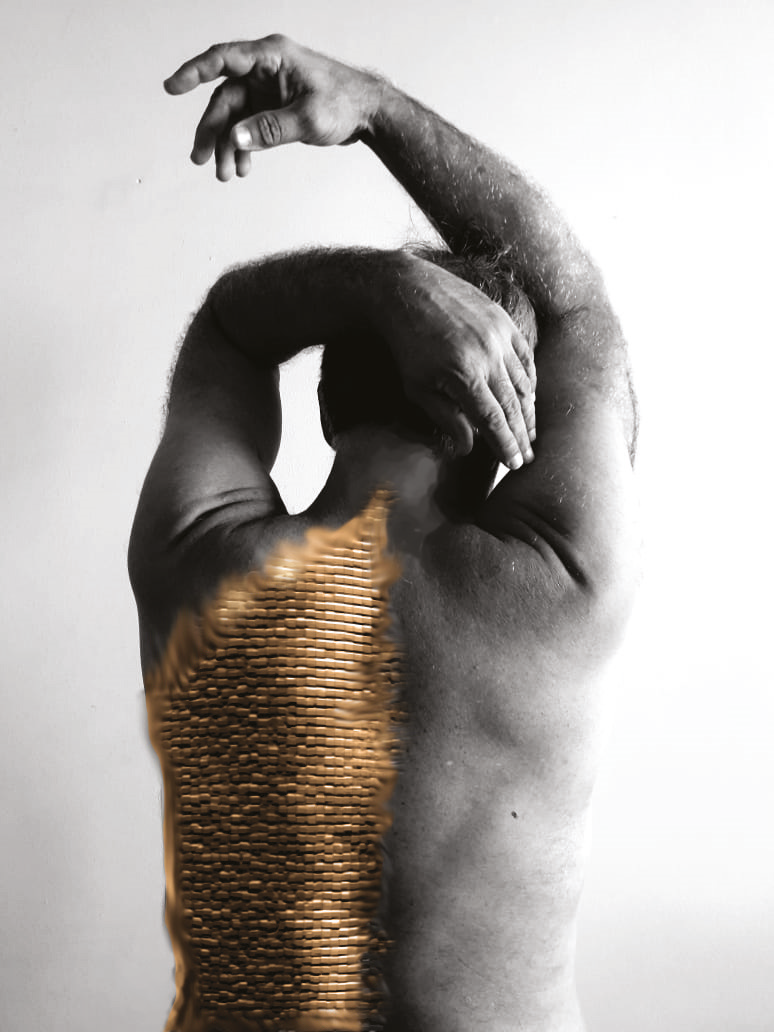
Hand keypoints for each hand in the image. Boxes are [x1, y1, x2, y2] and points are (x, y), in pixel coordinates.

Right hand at [164, 35, 380, 180]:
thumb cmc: (345, 103)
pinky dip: (245, 147)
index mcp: (272, 57)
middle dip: (212, 131)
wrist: (368, 114)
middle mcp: (265, 70)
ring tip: (225, 175)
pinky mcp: (273, 107)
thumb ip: (272, 128)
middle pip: (225, 98)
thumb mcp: (310, 118)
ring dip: (228, 146)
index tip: (172, 87)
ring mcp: (267, 89)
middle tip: (201, 160)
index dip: (194, 72)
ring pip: (235, 117)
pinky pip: (249, 127)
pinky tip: (242, 169)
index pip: (224, 59)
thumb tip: (236, 138)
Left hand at [376, 254, 535, 469]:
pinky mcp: (504, 322)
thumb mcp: (418, 387)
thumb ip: (445, 418)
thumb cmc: (409, 346)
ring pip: (524, 383)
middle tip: (528, 457)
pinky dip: (530, 380)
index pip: (494, 420)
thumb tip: (468, 449)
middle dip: (522, 435)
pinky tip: (529, 398)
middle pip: (513, 406)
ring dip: (529, 412)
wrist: (411, 292)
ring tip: (531, 433)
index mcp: (464, 375)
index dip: (507, 445)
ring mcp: (499, 337)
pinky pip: (525, 357)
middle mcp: (487, 356)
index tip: (515, 463)